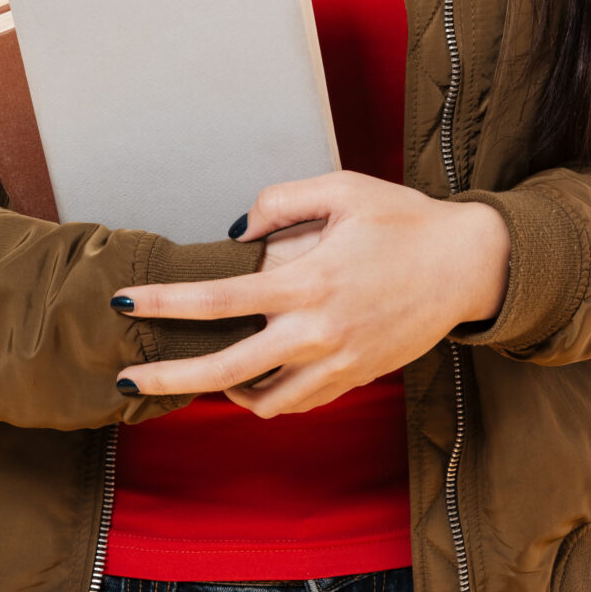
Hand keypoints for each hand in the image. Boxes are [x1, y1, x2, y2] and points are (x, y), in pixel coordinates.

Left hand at [114, 171, 508, 416]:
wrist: (469, 265)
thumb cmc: (404, 219)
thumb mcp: (344, 189)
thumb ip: (282, 201)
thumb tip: (237, 232)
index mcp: (308, 280)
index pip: (217, 298)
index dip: (162, 303)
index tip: (122, 303)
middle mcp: (318, 331)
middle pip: (225, 371)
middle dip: (167, 378)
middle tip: (125, 379)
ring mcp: (339, 362)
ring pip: (262, 401)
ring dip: (221, 393)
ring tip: (198, 376)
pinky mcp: (356, 378)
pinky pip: (298, 402)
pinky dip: (267, 398)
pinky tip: (253, 380)